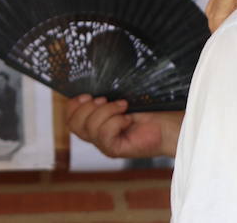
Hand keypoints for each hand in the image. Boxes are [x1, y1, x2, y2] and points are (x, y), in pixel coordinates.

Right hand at [65, 97, 180, 158]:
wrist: (166, 124)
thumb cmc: (145, 110)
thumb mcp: (118, 99)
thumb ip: (101, 97)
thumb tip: (88, 86)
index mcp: (93, 124)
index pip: (69, 120)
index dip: (73, 106)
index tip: (88, 94)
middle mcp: (96, 137)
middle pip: (74, 124)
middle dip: (88, 107)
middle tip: (107, 100)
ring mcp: (104, 145)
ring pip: (90, 127)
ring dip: (107, 111)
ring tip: (123, 106)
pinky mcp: (115, 150)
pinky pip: (104, 134)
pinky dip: (116, 121)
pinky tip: (128, 119)